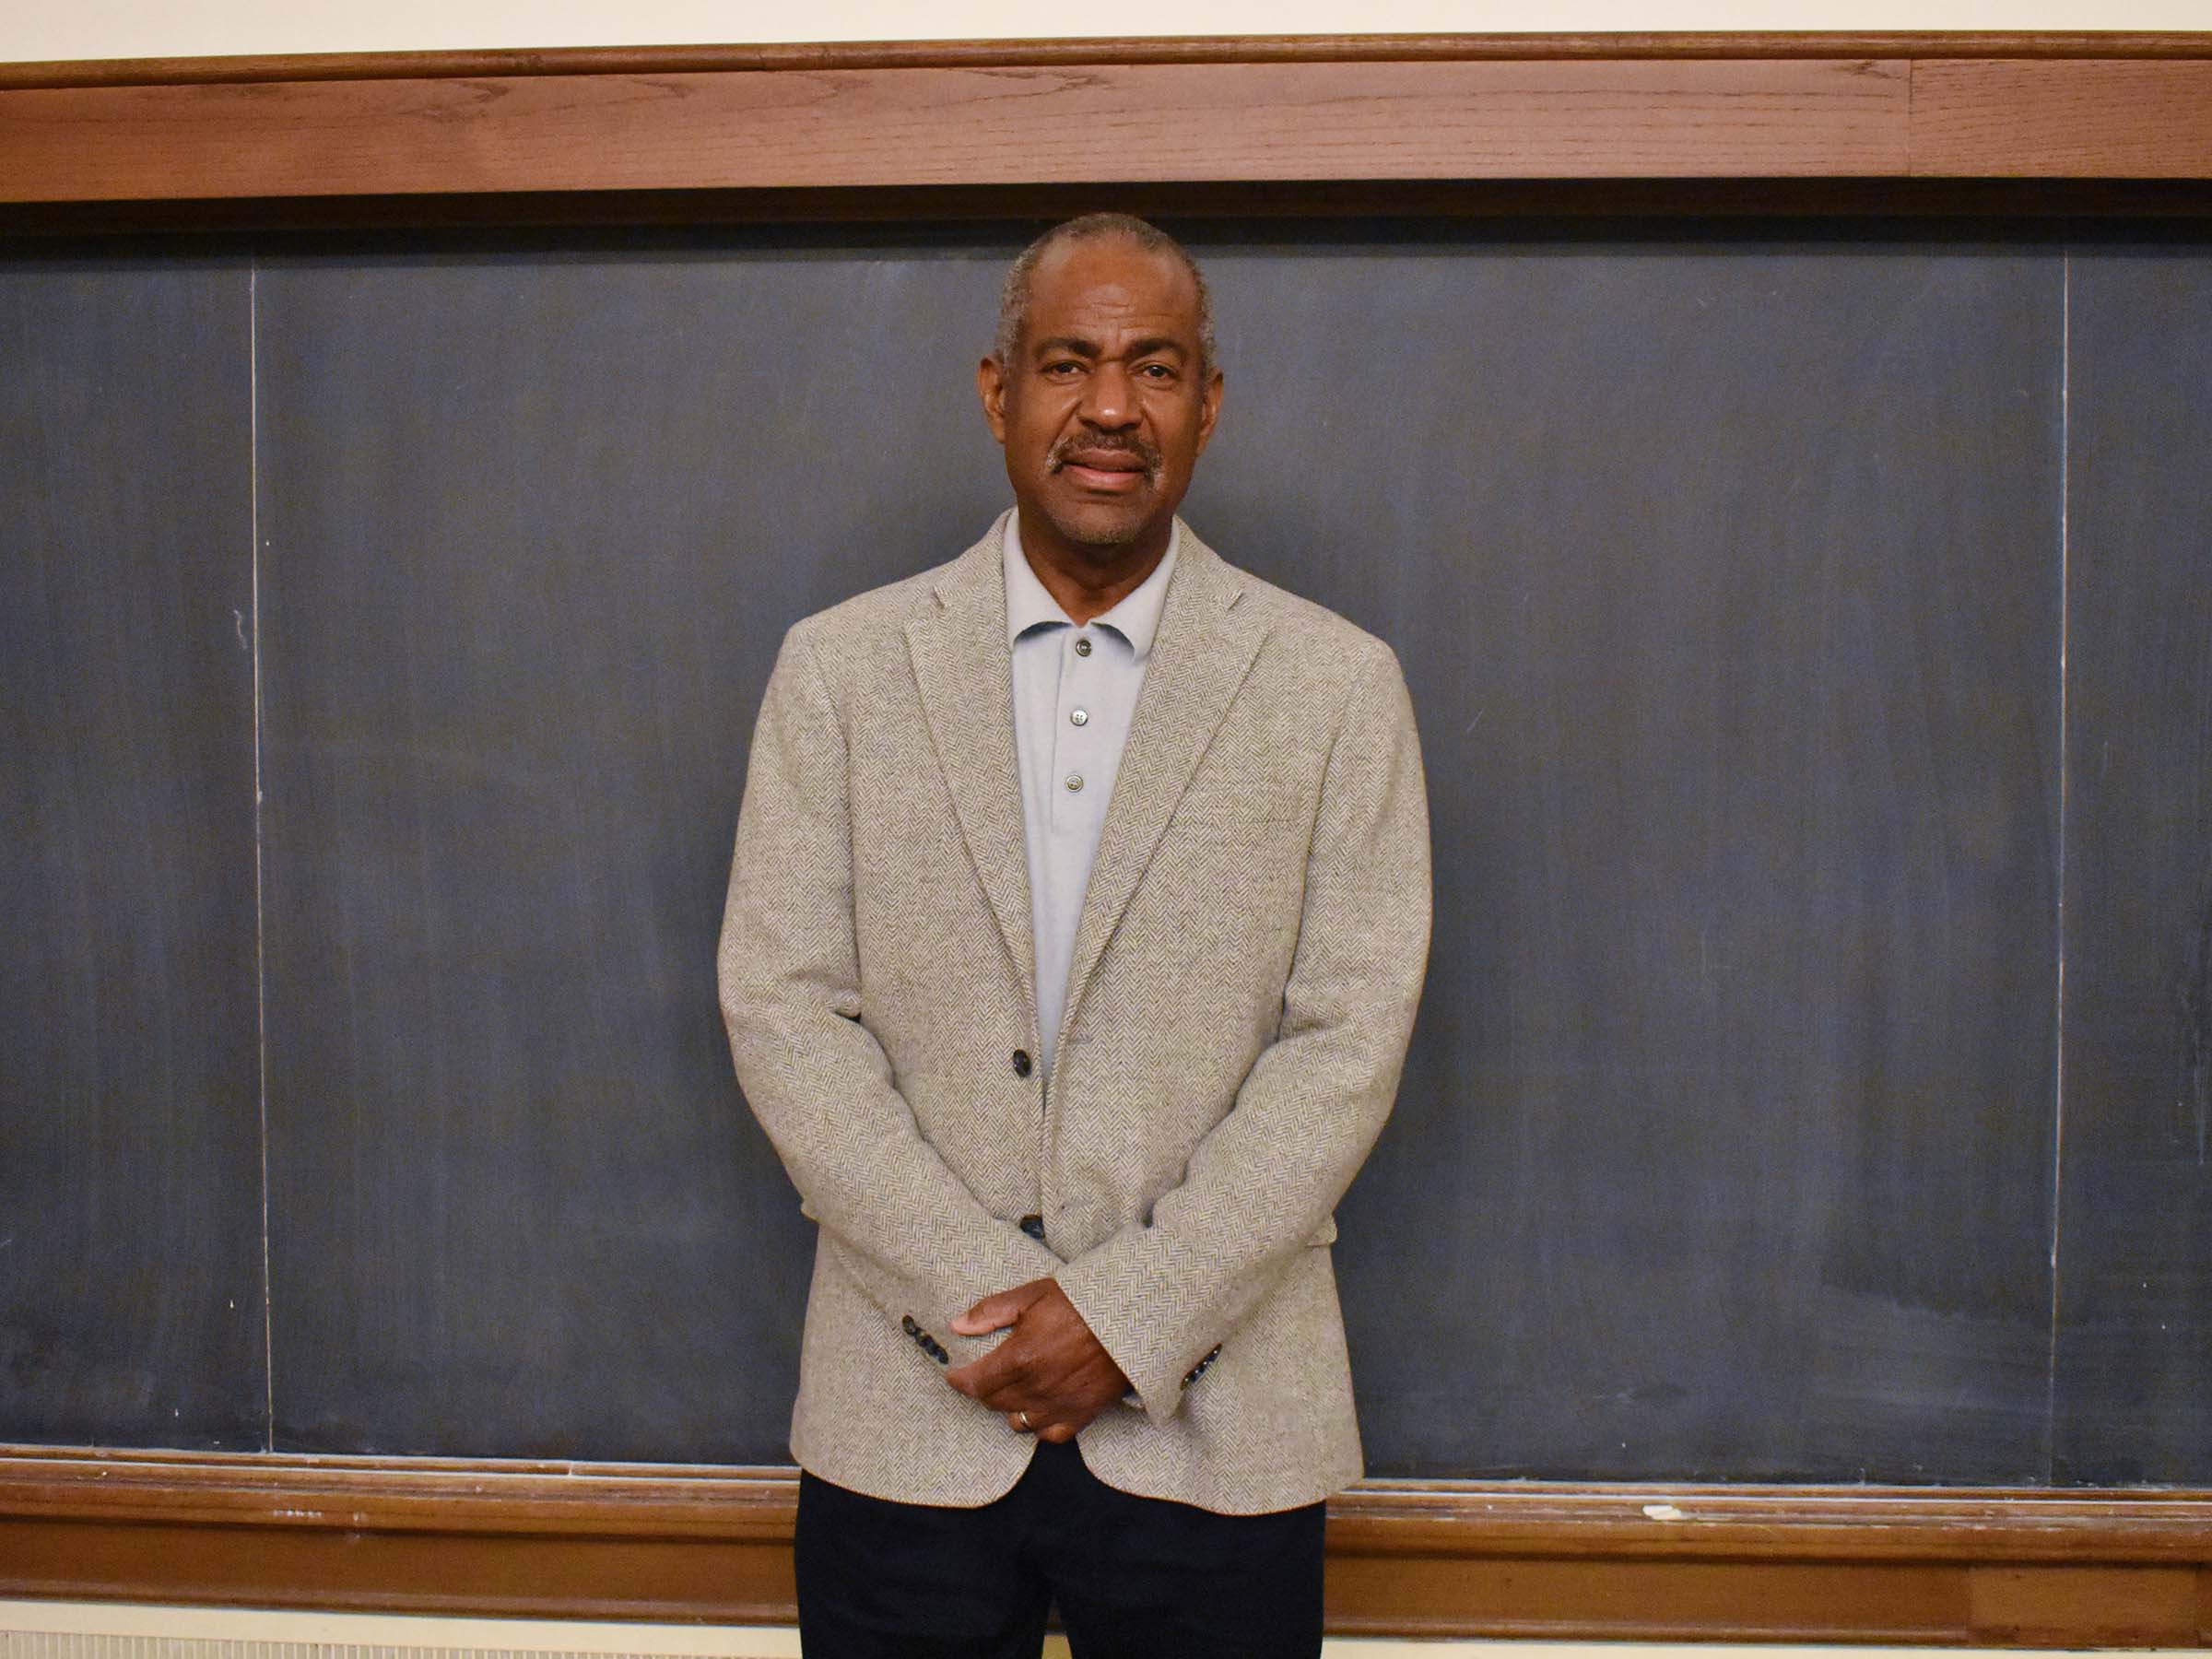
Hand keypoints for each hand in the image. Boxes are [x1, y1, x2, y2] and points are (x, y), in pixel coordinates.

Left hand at [943, 1278, 1130, 1442]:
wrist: (1130, 1319)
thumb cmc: (1081, 1303)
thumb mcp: (1032, 1296)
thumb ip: (991, 1312)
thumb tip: (957, 1325)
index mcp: (1019, 1358)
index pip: (975, 1383)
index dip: (959, 1380)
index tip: (954, 1374)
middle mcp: (1035, 1388)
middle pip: (993, 1402)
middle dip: (983, 1389)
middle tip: (985, 1375)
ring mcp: (1058, 1405)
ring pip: (1017, 1421)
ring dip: (1009, 1406)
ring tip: (1013, 1389)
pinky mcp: (1080, 1415)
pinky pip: (1048, 1434)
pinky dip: (1038, 1424)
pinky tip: (1039, 1408)